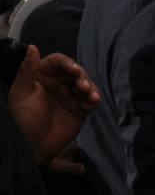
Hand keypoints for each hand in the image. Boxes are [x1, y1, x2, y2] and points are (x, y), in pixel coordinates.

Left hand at [7, 46, 98, 164]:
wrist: (34, 147)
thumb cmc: (24, 120)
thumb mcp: (20, 94)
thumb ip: (26, 70)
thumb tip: (32, 47)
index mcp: (42, 77)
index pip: (57, 62)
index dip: (66, 63)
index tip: (73, 70)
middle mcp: (58, 83)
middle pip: (75, 71)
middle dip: (81, 76)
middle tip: (81, 86)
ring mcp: (70, 95)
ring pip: (86, 83)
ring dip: (90, 87)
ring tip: (89, 96)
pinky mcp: (81, 108)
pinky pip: (91, 99)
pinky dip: (93, 99)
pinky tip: (91, 103)